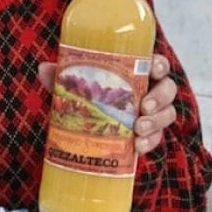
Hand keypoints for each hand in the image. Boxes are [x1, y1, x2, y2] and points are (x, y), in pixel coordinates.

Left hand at [38, 54, 176, 155]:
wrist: (88, 125)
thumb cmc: (88, 94)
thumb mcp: (77, 84)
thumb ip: (63, 75)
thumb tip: (43, 68)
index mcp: (138, 72)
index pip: (158, 64)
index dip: (160, 65)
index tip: (153, 68)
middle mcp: (150, 91)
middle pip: (168, 90)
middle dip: (159, 98)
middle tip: (142, 107)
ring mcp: (152, 114)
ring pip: (167, 115)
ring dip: (156, 122)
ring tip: (137, 130)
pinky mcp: (148, 135)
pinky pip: (157, 138)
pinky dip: (150, 143)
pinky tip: (138, 148)